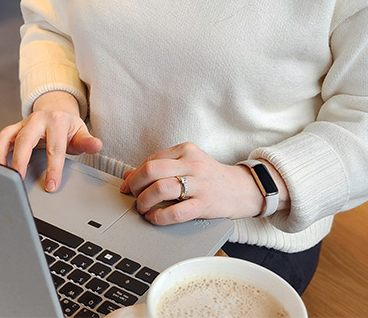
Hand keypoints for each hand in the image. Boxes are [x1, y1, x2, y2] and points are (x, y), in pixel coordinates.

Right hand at [0, 91, 101, 191]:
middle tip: (18, 180)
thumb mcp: (80, 132)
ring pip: (6, 135)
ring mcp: (21, 124)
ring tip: (0, 174)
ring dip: (0, 154)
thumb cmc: (68, 127)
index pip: (54, 146)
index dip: (53, 167)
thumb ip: (87, 141)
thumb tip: (97, 145)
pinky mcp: (11, 130)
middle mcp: (36, 120)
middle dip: (20, 159)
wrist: (56, 109)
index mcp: (55, 121)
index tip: (51, 185)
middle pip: (25, 138)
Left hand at [120, 143, 284, 224]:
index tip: (127, 185)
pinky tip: (153, 218)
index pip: (152, 159)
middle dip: (136, 185)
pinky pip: (176, 212)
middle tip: (132, 195)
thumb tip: (129, 176)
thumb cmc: (208, 176)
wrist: (240, 189)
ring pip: (161, 188)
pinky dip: (159, 217)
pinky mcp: (204, 204)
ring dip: (144, 201)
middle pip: (152, 169)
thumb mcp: (186, 165)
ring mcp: (199, 183)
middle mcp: (192, 163)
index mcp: (186, 150)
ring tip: (141, 208)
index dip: (134, 174)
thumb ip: (160, 168)